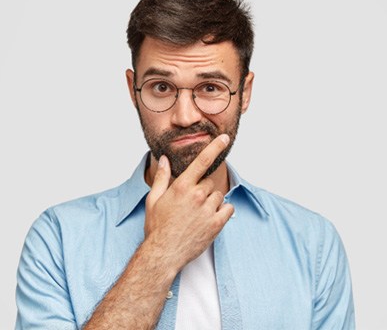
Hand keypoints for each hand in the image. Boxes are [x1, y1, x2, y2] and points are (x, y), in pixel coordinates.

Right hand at [144, 134, 233, 271]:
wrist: (163, 253)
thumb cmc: (157, 227)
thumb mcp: (154, 199)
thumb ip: (162, 177)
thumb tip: (164, 159)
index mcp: (182, 187)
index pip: (202, 161)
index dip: (214, 147)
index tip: (224, 138)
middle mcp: (197, 196)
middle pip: (210, 182)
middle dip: (203, 189)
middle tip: (192, 202)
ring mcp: (208, 210)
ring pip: (219, 195)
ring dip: (212, 201)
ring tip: (198, 213)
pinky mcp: (216, 224)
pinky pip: (228, 209)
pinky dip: (223, 211)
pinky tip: (210, 218)